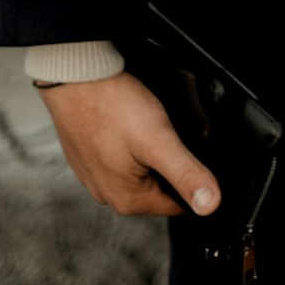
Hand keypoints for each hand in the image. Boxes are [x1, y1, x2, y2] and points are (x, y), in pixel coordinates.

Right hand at [38, 70, 221, 216]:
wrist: (74, 79)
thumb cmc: (111, 106)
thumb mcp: (159, 140)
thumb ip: (186, 174)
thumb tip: (210, 206)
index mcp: (128, 200)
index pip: (176, 205)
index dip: (192, 182)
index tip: (193, 157)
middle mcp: (108, 194)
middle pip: (157, 187)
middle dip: (169, 165)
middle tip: (169, 134)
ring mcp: (94, 175)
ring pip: (138, 170)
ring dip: (148, 152)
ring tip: (148, 126)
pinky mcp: (87, 155)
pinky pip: (119, 156)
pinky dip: (129, 142)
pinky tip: (129, 124)